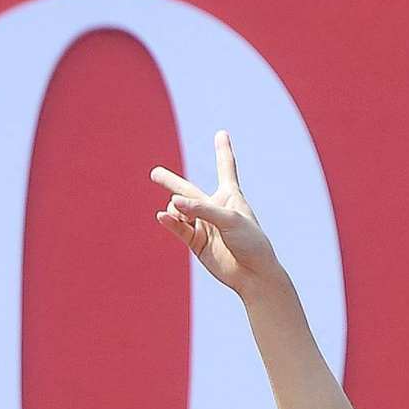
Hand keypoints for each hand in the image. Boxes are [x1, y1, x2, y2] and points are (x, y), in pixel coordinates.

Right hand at [151, 131, 283, 298]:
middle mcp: (215, 208)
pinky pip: (178, 228)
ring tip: (178, 215)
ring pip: (179, 210)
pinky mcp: (196, 242)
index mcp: (231, 196)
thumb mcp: (229, 220)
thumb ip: (202, 209)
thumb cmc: (250, 243)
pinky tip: (163, 216)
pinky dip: (170, 222)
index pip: (226, 168)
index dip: (223, 151)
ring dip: (176, 210)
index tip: (222, 133)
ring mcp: (204, 225)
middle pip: (188, 190)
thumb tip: (174, 203)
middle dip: (171, 182)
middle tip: (155, 173)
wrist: (254, 275)